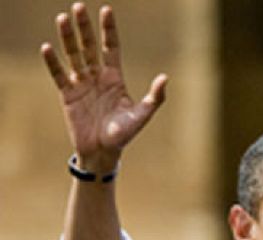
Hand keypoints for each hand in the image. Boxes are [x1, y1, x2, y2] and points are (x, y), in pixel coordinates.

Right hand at [40, 2, 166, 171]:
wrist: (103, 152)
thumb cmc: (124, 134)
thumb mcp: (142, 115)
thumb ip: (155, 98)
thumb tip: (165, 78)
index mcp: (114, 78)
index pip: (110, 48)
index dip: (108, 30)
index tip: (106, 10)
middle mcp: (97, 77)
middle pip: (89, 47)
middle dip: (84, 28)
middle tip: (78, 7)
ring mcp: (81, 84)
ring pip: (73, 56)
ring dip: (68, 38)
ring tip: (62, 18)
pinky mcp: (68, 95)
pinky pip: (59, 75)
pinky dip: (53, 63)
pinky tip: (47, 48)